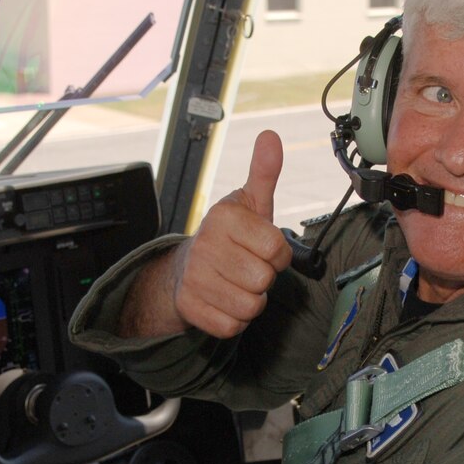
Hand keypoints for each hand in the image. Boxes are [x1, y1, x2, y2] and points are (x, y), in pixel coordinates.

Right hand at [170, 130, 292, 337]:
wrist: (185, 268)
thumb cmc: (228, 236)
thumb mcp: (249, 202)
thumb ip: (264, 172)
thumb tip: (271, 137)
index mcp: (224, 218)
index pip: (277, 248)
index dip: (277, 254)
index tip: (261, 247)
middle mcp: (206, 246)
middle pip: (264, 280)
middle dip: (263, 278)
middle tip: (247, 266)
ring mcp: (195, 278)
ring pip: (250, 306)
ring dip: (250, 300)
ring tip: (236, 283)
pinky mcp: (190, 307)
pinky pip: (232, 326)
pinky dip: (234, 319)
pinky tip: (224, 300)